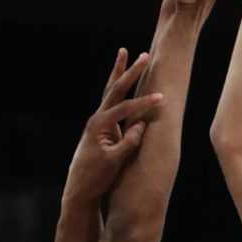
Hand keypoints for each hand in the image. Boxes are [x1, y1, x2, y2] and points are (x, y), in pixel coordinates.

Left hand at [62, 50, 162, 204]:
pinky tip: (122, 77)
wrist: (80, 189)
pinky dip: (119, 87)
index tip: (161, 98)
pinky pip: (112, 101)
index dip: (143, 103)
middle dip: (130, 72)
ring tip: (124, 52)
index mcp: (98, 126)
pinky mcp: (103, 126)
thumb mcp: (115, 161)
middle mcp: (96, 118)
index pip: (123, 108)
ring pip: (110, 91)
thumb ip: (129, 141)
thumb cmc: (96, 177)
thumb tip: (142, 123)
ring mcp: (98, 121)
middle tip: (144, 55)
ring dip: (119, 72)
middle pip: (114, 89)